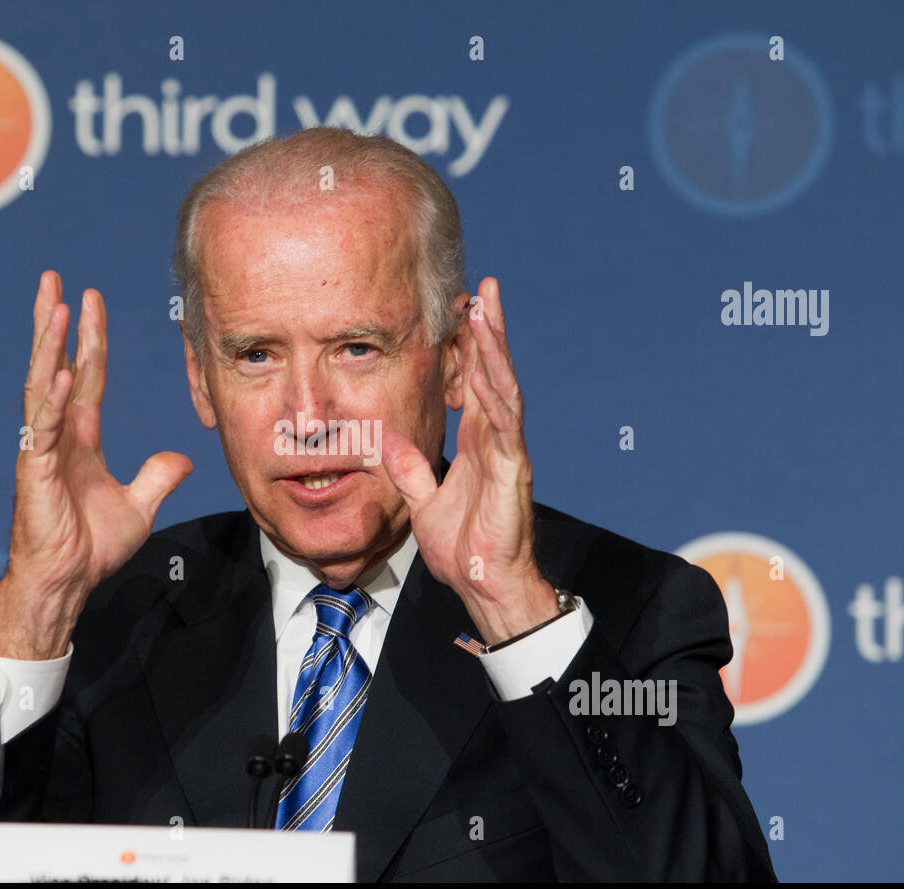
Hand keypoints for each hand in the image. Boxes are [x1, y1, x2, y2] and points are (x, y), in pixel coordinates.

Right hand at [0, 271, 192, 659]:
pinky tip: (58, 372)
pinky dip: (52, 400)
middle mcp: (58, 436)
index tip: (91, 300)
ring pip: (42, 386)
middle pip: (55, 366)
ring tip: (53, 306)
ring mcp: (42, 450)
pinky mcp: (33, 472)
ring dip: (47, 346)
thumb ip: (157, 477)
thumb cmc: (89, 548)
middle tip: (53, 279)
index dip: (90, 339)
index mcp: (80, 438)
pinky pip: (42, 428)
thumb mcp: (138, 506)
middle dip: (55, 323)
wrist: (66, 582)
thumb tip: (182, 459)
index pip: (87, 376)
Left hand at [381, 277, 557, 643]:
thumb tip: (389, 441)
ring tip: (486, 312)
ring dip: (495, 350)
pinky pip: (507, 427)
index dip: (468, 348)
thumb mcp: (423, 502)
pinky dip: (499, 397)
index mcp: (478, 444)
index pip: (474, 384)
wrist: (482, 584)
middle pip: (494, 374)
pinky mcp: (513, 472)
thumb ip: (410, 470)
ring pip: (505, 390)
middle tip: (483, 289)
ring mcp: (508, 453)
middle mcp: (497, 441)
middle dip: (489, 330)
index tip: (460, 311)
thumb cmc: (462, 549)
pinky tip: (490, 370)